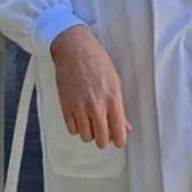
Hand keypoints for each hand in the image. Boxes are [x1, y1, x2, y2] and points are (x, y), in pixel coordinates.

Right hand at [49, 24, 130, 149]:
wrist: (74, 50)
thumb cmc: (97, 62)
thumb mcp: (115, 84)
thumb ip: (119, 109)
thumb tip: (125, 127)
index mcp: (113, 100)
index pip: (119, 134)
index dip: (119, 140)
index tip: (118, 139)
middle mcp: (96, 106)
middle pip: (101, 140)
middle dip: (104, 139)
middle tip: (104, 131)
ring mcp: (79, 107)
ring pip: (86, 137)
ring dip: (89, 132)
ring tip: (90, 121)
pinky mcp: (66, 106)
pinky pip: (72, 129)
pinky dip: (77, 127)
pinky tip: (80, 117)